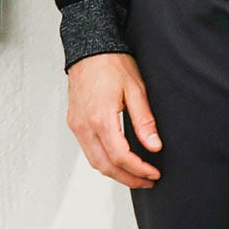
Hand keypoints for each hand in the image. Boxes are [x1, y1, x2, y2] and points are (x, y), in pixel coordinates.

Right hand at [66, 52, 162, 188]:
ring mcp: (77, 125)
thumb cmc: (112, 62)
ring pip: (94, 162)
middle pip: (105, 166)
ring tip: (136, 174)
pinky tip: (118, 160)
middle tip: (147, 181)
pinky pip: (88, 150)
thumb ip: (144, 120)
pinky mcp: (74, 122)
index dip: (139, 169)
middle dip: (128, 178)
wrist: (89, 47)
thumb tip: (154, 146)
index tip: (154, 173)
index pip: (120, 157)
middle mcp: (84, 126)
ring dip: (115, 172)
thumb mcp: (136, 88)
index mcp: (101, 119)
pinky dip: (104, 160)